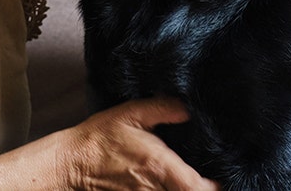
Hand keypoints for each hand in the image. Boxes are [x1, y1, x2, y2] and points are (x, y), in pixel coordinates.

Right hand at [61, 96, 220, 190]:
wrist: (71, 164)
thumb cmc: (99, 138)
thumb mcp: (130, 113)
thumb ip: (163, 108)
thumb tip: (189, 108)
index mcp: (159, 165)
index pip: (198, 189)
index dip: (215, 188)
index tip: (220, 179)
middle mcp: (154, 188)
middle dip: (201, 188)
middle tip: (209, 178)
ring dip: (184, 189)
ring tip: (189, 179)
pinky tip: (168, 184)